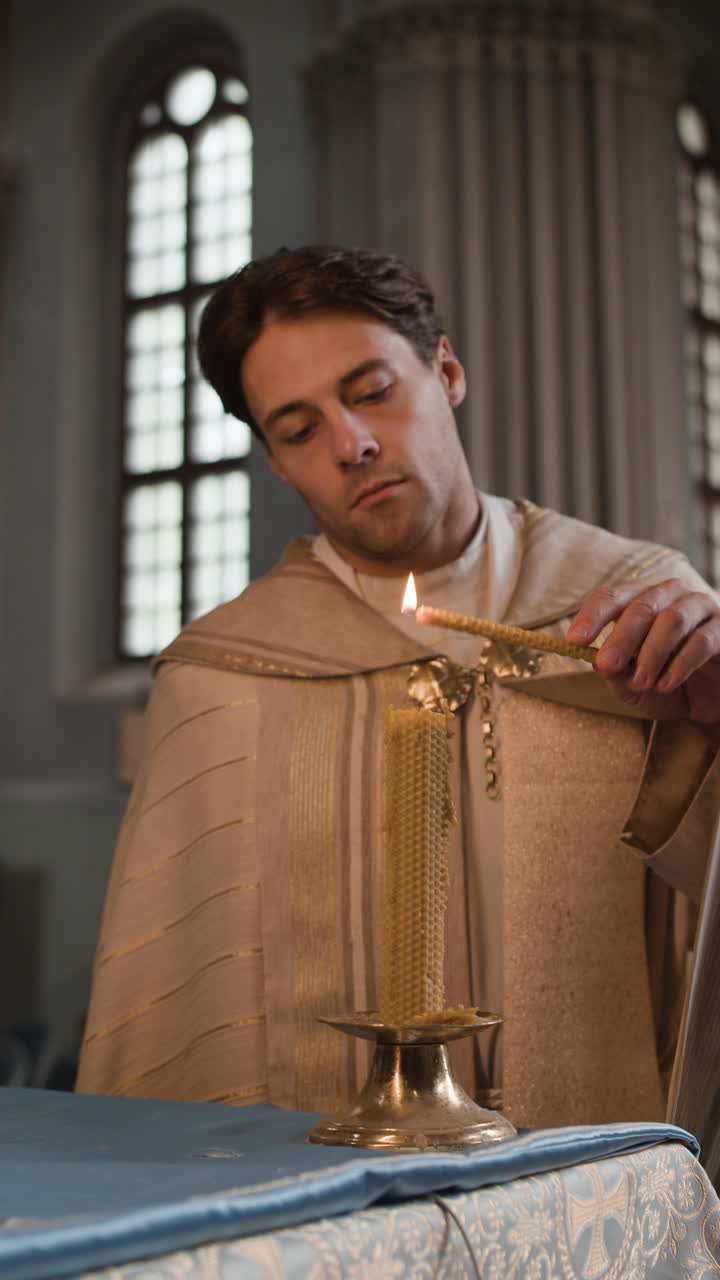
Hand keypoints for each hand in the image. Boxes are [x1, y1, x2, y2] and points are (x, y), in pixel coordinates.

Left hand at [566, 579, 719, 733]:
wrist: (708, 700)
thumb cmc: (665, 684)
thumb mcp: (631, 684)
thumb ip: (616, 671)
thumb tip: (599, 661)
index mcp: (640, 601)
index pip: (612, 597)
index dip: (592, 616)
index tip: (575, 640)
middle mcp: (670, 596)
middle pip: (642, 606)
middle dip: (621, 638)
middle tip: (607, 666)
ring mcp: (700, 608)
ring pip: (672, 619)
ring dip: (652, 653)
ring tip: (642, 683)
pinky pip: (701, 640)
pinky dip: (681, 664)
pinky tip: (667, 684)